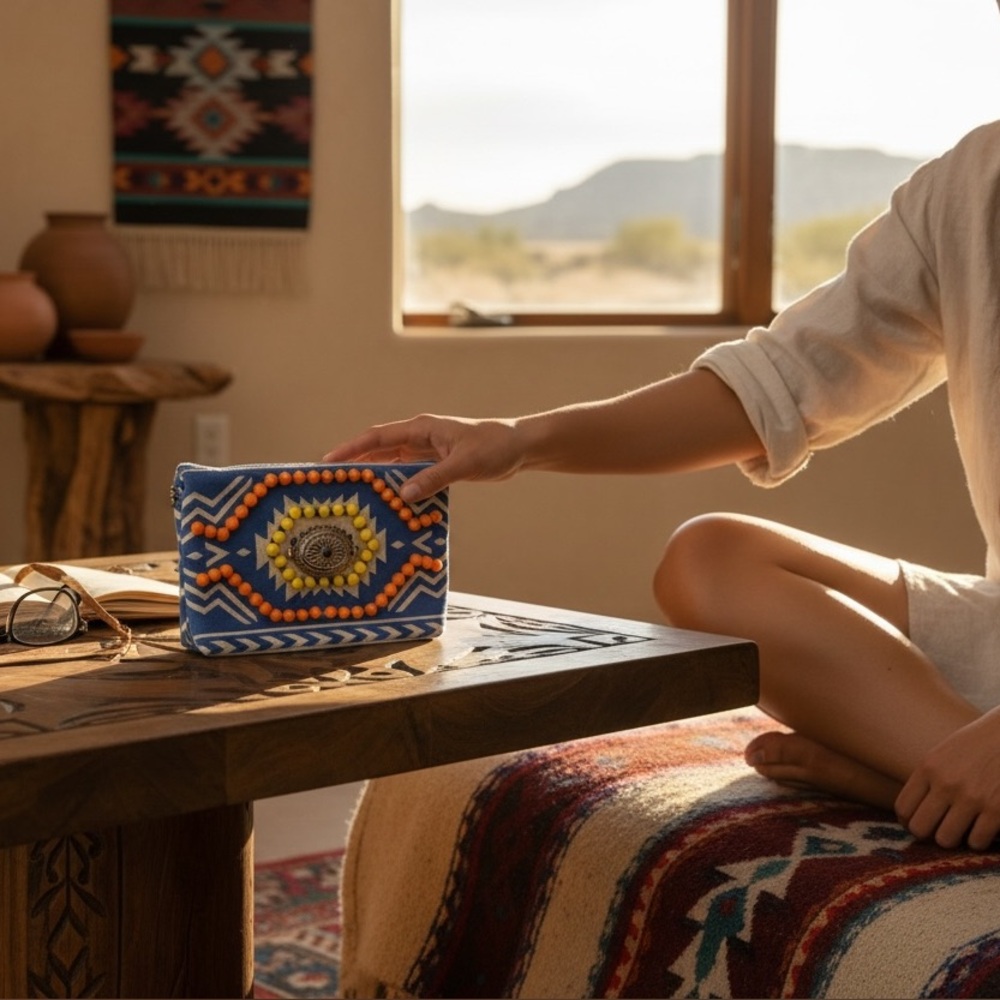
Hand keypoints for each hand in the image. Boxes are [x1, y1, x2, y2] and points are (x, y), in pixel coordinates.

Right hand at [323, 414, 523, 500]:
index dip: (351, 449)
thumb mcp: (463, 463)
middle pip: (379, 452)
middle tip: (331, 483)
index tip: (328, 461)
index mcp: (422, 429)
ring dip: (376, 479)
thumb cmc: (494, 447)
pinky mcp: (436, 465)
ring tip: (353, 496)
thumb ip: (434, 478)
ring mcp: (427, 452)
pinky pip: (410, 476)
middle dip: (355, 465)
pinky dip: (398, 488)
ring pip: (393, 465)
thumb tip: (403, 494)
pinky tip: (388, 504)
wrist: (519, 448)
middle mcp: (420, 438)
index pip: (378, 438)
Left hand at [895, 710, 999, 849]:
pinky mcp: (997, 811)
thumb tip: (911, 813)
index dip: (908, 821)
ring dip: (952, 838)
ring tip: (959, 829)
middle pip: (920, 828)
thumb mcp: (943, 753)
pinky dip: (977, 840)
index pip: (903, 808)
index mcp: (929, 767)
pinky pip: (976, 842)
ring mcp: (972, 798)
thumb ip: (927, 778)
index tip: (916, 822)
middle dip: (927, 834)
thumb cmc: (977, 744)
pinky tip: (980, 828)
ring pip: (946, 840)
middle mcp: (946, 783)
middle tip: (937, 830)